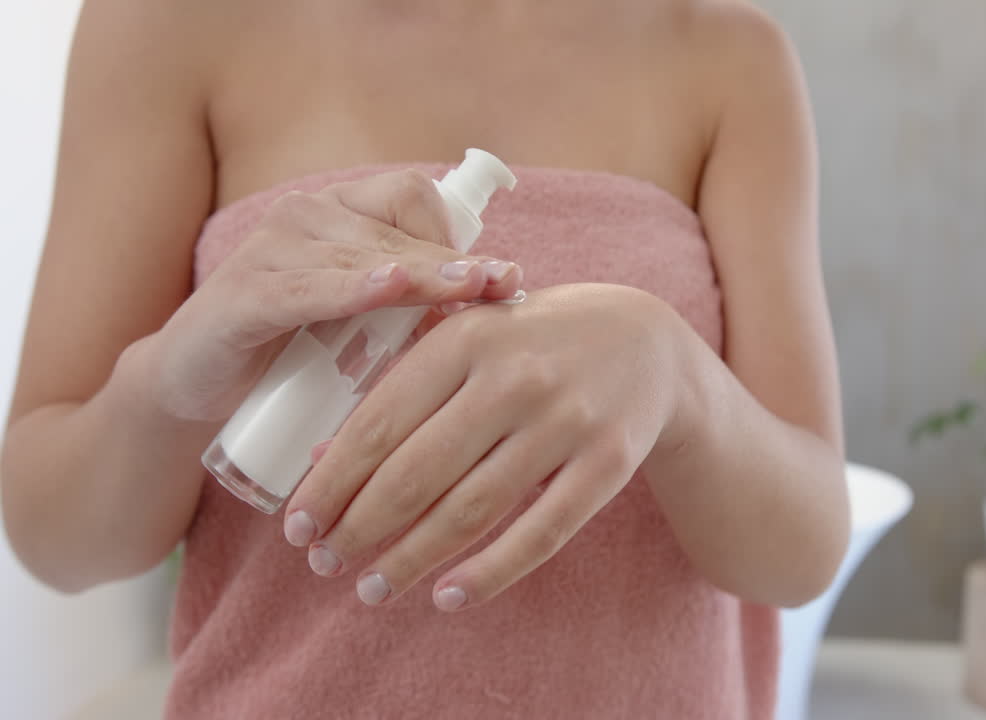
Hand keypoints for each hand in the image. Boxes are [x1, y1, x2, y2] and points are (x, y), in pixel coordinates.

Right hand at [147, 169, 522, 420]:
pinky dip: (350, 289)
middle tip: (502, 287)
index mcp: (339, 213)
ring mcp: (272, 250)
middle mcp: (306, 217)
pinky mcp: (244, 294)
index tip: (500, 279)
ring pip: (362, 258)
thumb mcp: (362, 324)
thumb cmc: (291, 353)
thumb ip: (413, 309)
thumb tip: (494, 316)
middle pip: (397, 232)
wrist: (197, 388)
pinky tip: (388, 288)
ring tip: (468, 292)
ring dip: (421, 277)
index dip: (459, 237)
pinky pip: (307, 287)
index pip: (413, 200)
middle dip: (454, 265)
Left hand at [283, 283, 684, 609]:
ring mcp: (568, 422)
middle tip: (324, 563)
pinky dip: (489, 573)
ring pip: (472, 510)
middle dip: (360, 528)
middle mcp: (517, 377)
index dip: (333, 482)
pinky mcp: (608, 464)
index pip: (381, 421)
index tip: (299, 526)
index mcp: (468, 336)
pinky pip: (541, 534)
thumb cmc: (533, 343)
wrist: (645, 340)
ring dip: (411, 560)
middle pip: (418, 473)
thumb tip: (326, 462)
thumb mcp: (468, 343)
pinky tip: (447, 597)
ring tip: (371, 589)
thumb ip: (402, 390)